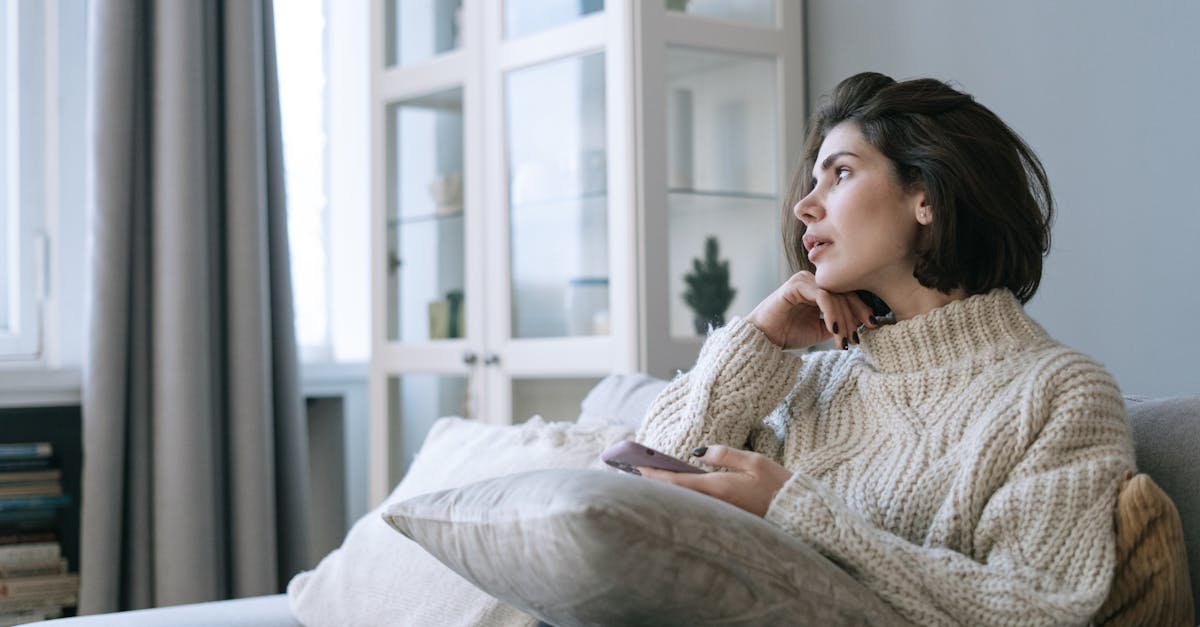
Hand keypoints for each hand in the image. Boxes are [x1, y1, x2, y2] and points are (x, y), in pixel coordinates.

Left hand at [638, 445, 792, 516]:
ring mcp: (720, 513)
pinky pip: (697, 506)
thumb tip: (697, 451)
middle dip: (654, 483)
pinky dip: (681, 496)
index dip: (655, 474)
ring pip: (685, 501)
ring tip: (647, 478)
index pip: (678, 481)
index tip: (636, 466)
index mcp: (720, 488)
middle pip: (676, 493)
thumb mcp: (755, 461)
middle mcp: (716, 504)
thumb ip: (725, 455)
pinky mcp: (726, 518)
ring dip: (666, 490)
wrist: (798, 513)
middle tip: (631, 472)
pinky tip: (675, 489)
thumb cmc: (779, 485)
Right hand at [744, 271, 875, 349]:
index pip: (847, 293)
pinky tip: (833, 329)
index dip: (861, 309)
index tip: (872, 325)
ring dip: (843, 319)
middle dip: (855, 316)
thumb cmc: (789, 334)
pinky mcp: (796, 285)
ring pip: (835, 295)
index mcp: (819, 288)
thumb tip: (863, 322)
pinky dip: (831, 313)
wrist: (763, 340)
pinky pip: (822, 296)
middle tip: (856, 338)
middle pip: (844, 292)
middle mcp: (813, 280)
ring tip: (843, 339)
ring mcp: (804, 280)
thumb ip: (840, 322)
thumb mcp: (822, 330)